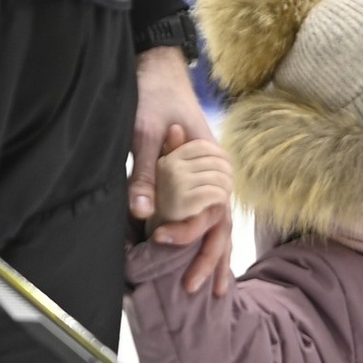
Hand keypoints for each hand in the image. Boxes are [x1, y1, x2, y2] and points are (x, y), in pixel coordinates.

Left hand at [129, 44, 231, 298]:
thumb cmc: (154, 97)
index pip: (207, 209)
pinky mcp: (198, 180)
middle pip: (220, 224)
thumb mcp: (144, 132)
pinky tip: (205, 264)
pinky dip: (209, 241)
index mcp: (211, 163)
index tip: (162, 243)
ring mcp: (211, 178)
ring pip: (219, 224)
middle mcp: (217, 174)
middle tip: (194, 291)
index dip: (187, 231)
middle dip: (209, 259)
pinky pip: (209, 216)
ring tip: (212, 293)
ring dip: (214, 256)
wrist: (160, 70)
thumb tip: (142, 212)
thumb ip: (146, 172)